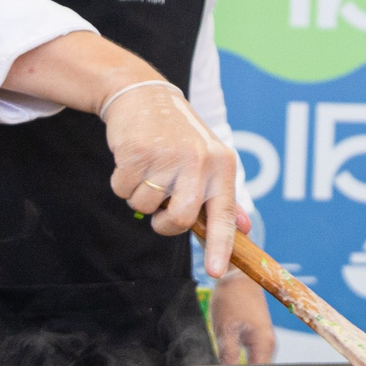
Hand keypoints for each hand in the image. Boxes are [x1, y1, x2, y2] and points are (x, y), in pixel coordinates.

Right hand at [103, 81, 246, 277]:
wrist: (144, 95)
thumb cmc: (179, 136)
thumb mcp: (208, 159)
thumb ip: (222, 196)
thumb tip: (243, 227)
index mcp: (221, 166)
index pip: (223, 214)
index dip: (219, 245)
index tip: (214, 270)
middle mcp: (198, 161)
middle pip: (179, 219)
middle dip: (164, 225)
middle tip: (160, 211)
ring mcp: (167, 155)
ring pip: (145, 206)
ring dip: (139, 196)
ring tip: (147, 170)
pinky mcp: (137, 151)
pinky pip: (122, 190)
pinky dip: (121, 182)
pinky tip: (131, 160)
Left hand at [209, 270, 275, 364]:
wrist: (238, 277)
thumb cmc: (231, 298)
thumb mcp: (225, 329)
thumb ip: (227, 356)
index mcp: (264, 344)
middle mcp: (269, 345)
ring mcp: (266, 342)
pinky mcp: (259, 339)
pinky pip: (253, 358)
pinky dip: (242, 363)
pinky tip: (229, 362)